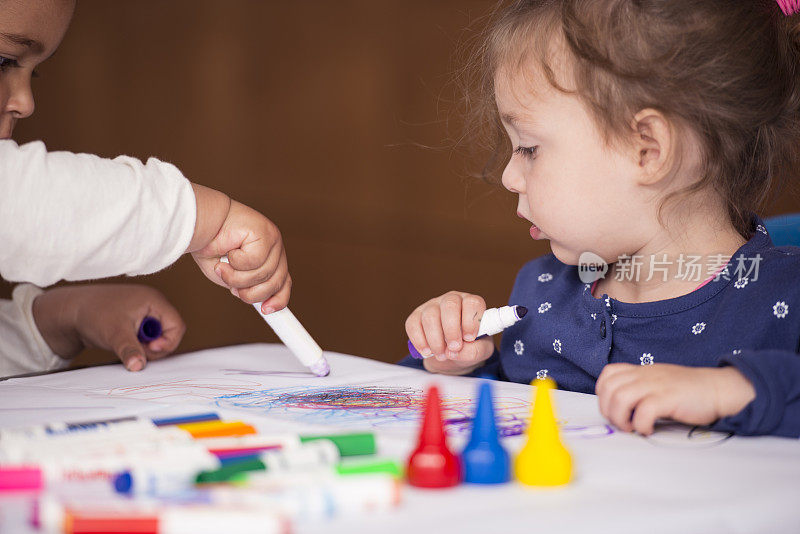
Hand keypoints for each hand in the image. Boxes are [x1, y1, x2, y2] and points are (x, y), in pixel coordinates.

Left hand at [33, 284, 185, 370]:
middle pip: (168, 333)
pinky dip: (137, 345)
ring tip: (125, 344)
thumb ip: (130, 350)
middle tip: (136, 350)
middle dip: (154, 346)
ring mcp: (143, 314)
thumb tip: (138, 366)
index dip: (167, 341)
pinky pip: (145, 339)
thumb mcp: (114, 333)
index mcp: (153, 300)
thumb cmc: (92, 313)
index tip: (149, 349)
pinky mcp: (134, 323)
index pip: (176, 325)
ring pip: (156, 338)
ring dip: (144, 347)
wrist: (69, 312)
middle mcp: (151, 306)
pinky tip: (122, 344)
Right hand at [189, 184, 289, 313]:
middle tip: (232, 287)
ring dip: (237, 277)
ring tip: (223, 266)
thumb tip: (263, 304)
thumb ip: (246, 287)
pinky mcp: (266, 233)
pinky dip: (236, 262)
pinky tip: (229, 251)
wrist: (199, 222)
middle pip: (275, 283)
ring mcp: (273, 240)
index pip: (283, 283)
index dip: (278, 300)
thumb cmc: (211, 246)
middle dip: (250, 292)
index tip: (266, 311)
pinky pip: (256, 261)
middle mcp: (275, 249)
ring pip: (264, 275)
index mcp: (270, 258)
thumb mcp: (229, 276)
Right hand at [405, 291, 495, 375]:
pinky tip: (427, 351)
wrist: (451, 354)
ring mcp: (432, 306)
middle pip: (450, 305)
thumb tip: (455, 351)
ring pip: (430, 316)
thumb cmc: (469, 347)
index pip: (472, 303)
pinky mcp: (416, 316)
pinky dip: (419, 341)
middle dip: (451, 330)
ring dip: (435, 339)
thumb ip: (474, 351)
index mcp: (470, 304)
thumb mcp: (480, 351)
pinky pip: (413, 324)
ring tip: (442, 355)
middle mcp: (451, 300)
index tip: (469, 338)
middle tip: (454, 348)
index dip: (471, 321)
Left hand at [595, 363, 755, 434]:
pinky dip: (640, 424)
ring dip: (620, 417)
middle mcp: (646, 375)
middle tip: (621, 423)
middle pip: (609, 388)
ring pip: (620, 397)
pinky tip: (648, 430)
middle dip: (608, 410)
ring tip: (631, 428)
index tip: (612, 409)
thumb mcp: (659, 382)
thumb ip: (640, 389)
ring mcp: (657, 385)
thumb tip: (620, 408)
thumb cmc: (689, 391)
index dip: (603, 394)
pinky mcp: (669, 398)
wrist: (719, 389)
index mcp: (642, 371)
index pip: (609, 374)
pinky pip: (643, 410)